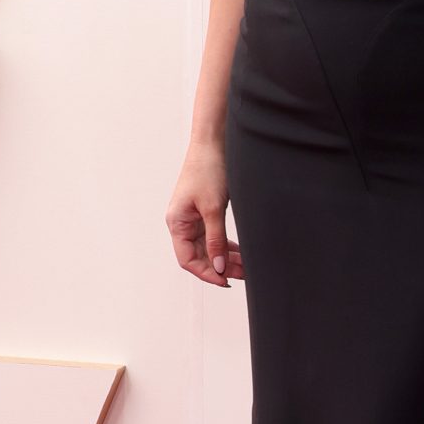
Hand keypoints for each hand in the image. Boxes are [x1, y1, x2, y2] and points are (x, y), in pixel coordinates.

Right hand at [166, 148, 242, 286]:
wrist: (214, 143)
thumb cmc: (208, 170)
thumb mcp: (213, 208)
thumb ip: (216, 239)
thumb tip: (218, 267)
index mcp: (177, 223)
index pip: (188, 259)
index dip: (206, 273)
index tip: (226, 281)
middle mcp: (182, 222)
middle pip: (199, 255)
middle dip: (220, 266)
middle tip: (243, 274)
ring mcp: (193, 217)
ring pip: (208, 247)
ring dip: (225, 257)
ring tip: (246, 266)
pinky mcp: (205, 211)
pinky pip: (214, 235)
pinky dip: (226, 245)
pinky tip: (241, 252)